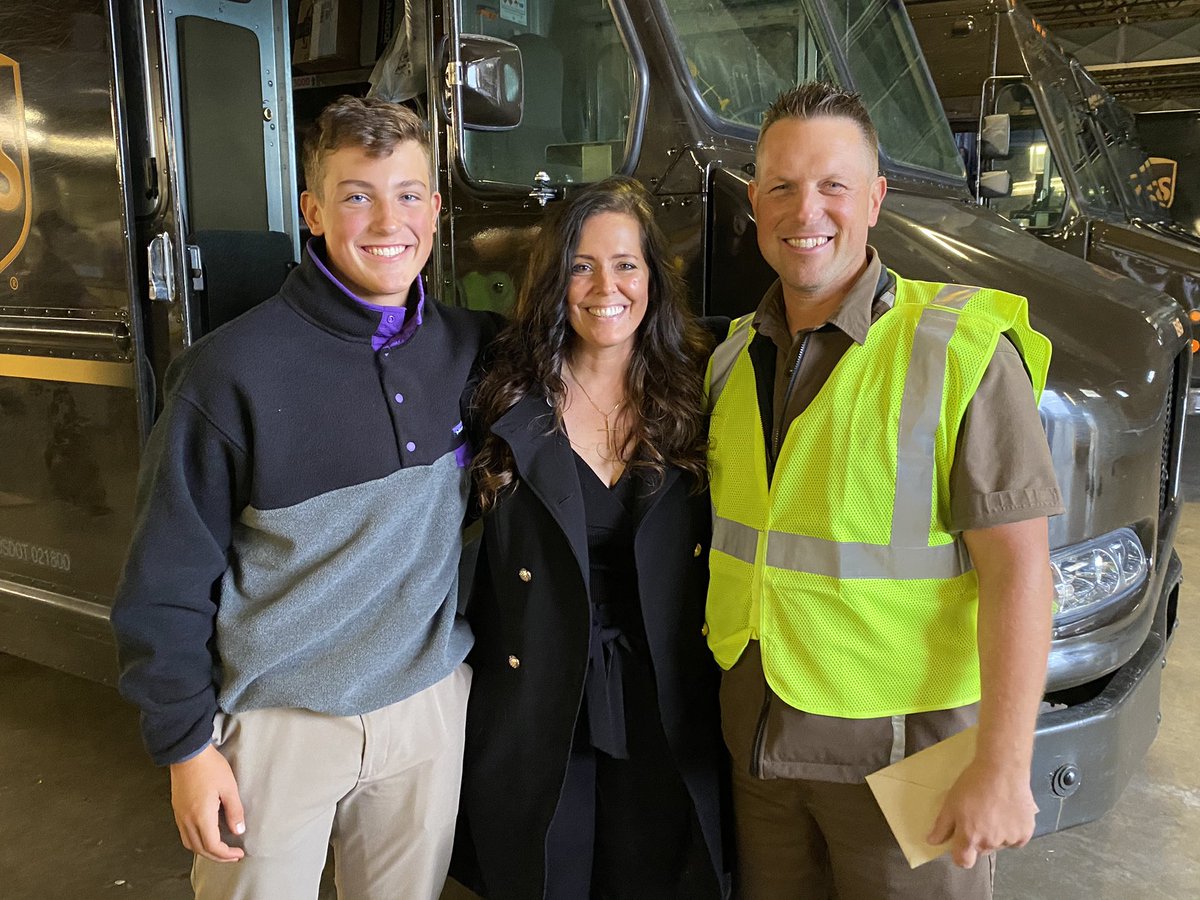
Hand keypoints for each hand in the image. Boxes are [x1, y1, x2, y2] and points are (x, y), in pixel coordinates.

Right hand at [169, 743, 245, 861]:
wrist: (188, 753)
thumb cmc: (210, 767)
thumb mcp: (229, 788)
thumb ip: (235, 811)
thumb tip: (238, 831)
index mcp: (201, 816)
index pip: (213, 846)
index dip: (226, 854)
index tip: (238, 853)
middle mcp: (187, 820)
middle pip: (200, 849)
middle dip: (217, 856)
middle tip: (232, 856)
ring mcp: (179, 816)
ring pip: (190, 844)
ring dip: (205, 851)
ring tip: (220, 849)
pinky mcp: (177, 810)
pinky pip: (185, 834)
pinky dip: (196, 842)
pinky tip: (206, 836)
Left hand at [926, 758, 1037, 867]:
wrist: (1002, 769)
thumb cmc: (973, 783)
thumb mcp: (950, 802)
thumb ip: (942, 826)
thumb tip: (932, 842)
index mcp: (970, 837)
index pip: (964, 861)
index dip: (960, 855)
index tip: (960, 845)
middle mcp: (990, 843)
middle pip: (981, 850)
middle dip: (978, 839)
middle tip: (978, 818)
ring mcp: (1009, 839)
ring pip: (999, 844)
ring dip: (996, 835)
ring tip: (994, 812)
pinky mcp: (1025, 832)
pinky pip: (1016, 840)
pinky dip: (1012, 831)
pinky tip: (1008, 814)